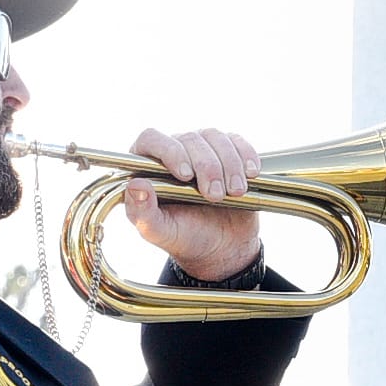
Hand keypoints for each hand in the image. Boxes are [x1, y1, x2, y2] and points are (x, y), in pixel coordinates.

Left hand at [123, 127, 261, 280]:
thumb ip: (141, 212)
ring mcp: (201, 150)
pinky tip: (250, 175)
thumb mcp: (159, 232)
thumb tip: (136, 185)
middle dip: (207, 167)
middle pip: (189, 139)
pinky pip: (237, 142)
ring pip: (215, 137)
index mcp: (147, 166)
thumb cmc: (184, 237)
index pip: (151, 139)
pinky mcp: (227, 153)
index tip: (186, 175)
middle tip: (215, 196)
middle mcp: (173, 151)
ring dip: (229, 164)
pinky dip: (246, 156)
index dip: (169, 151)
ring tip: (235, 192)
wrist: (220, 247)